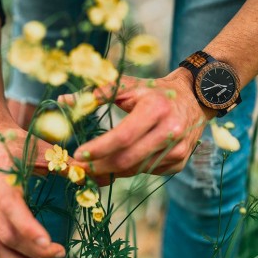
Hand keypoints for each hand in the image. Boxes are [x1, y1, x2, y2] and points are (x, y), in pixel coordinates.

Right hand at [0, 113, 111, 257]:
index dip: (30, 230)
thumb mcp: (43, 152)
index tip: (50, 244)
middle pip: (7, 234)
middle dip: (32, 250)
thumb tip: (98, 177)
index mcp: (5, 182)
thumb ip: (68, 166)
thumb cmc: (19, 144)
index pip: (13, 210)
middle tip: (58, 254)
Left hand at [59, 69, 215, 176]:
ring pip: (136, 169)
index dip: (99, 148)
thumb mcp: (129, 86)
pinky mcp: (180, 162)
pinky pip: (148, 172)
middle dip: (100, 166)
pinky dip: (131, 168)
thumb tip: (64, 99)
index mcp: (156, 109)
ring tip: (97, 163)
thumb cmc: (155, 91)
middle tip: (80, 166)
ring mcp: (178, 150)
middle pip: (128, 159)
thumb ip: (97, 93)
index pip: (124, 136)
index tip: (78, 153)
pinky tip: (124, 159)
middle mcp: (170, 131)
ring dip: (113, 169)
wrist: (193, 98)